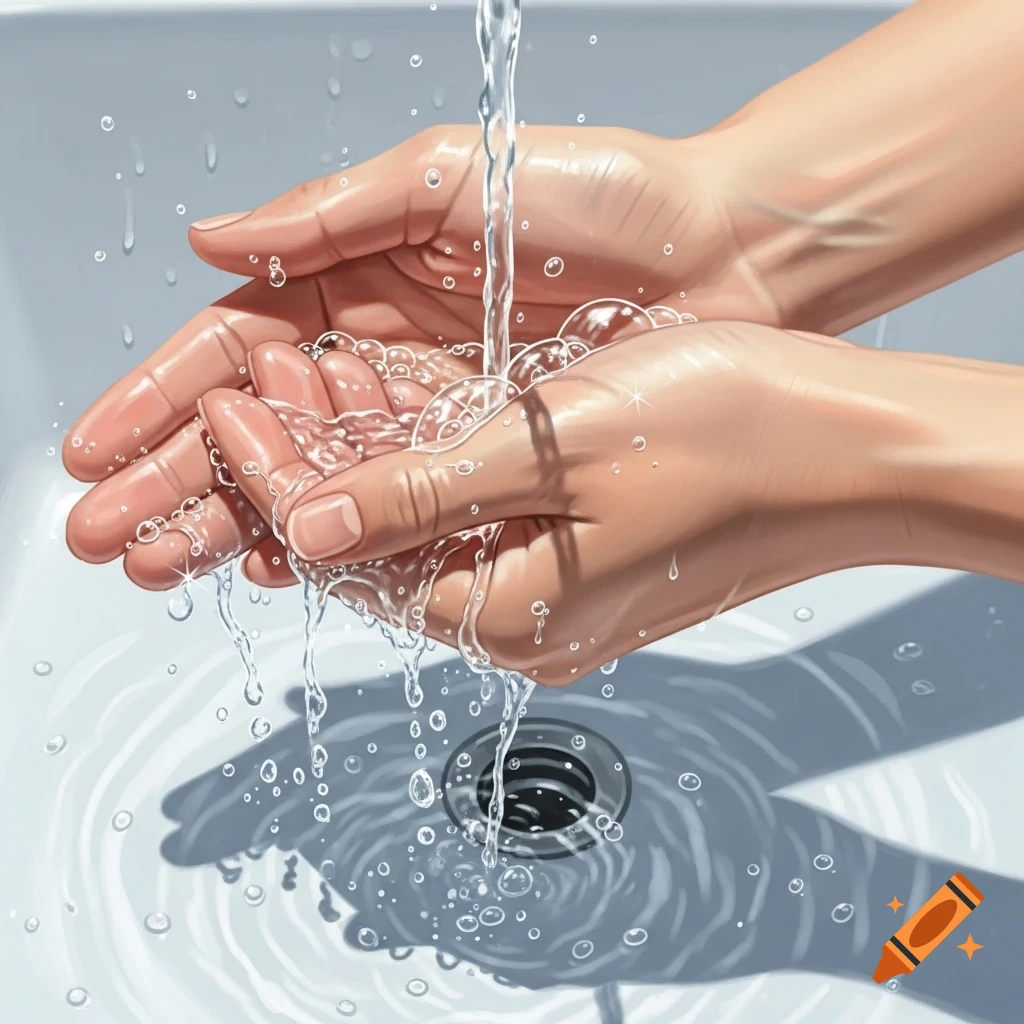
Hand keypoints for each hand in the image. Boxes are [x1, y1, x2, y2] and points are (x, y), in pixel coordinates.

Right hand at [61, 123, 775, 589]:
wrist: (721, 258)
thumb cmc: (606, 198)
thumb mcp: (455, 179)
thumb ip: (334, 214)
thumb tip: (213, 240)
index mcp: (364, 280)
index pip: (236, 348)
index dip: (161, 397)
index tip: (98, 446)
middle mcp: (388, 356)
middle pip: (260, 429)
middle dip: (177, 479)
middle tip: (107, 534)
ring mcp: (433, 415)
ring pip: (315, 477)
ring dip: (235, 519)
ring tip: (164, 562)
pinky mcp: (486, 458)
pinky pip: (394, 505)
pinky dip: (334, 533)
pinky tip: (276, 558)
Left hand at [198, 321, 918, 684]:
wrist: (853, 450)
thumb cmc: (733, 438)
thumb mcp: (556, 450)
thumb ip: (423, 495)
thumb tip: (308, 530)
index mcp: (510, 614)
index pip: (346, 554)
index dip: (276, 475)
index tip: (230, 403)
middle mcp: (524, 622)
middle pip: (376, 547)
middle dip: (310, 460)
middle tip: (264, 377)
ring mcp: (555, 595)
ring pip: (422, 528)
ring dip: (366, 455)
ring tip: (318, 376)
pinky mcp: (581, 560)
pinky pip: (473, 520)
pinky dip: (427, 466)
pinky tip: (401, 413)